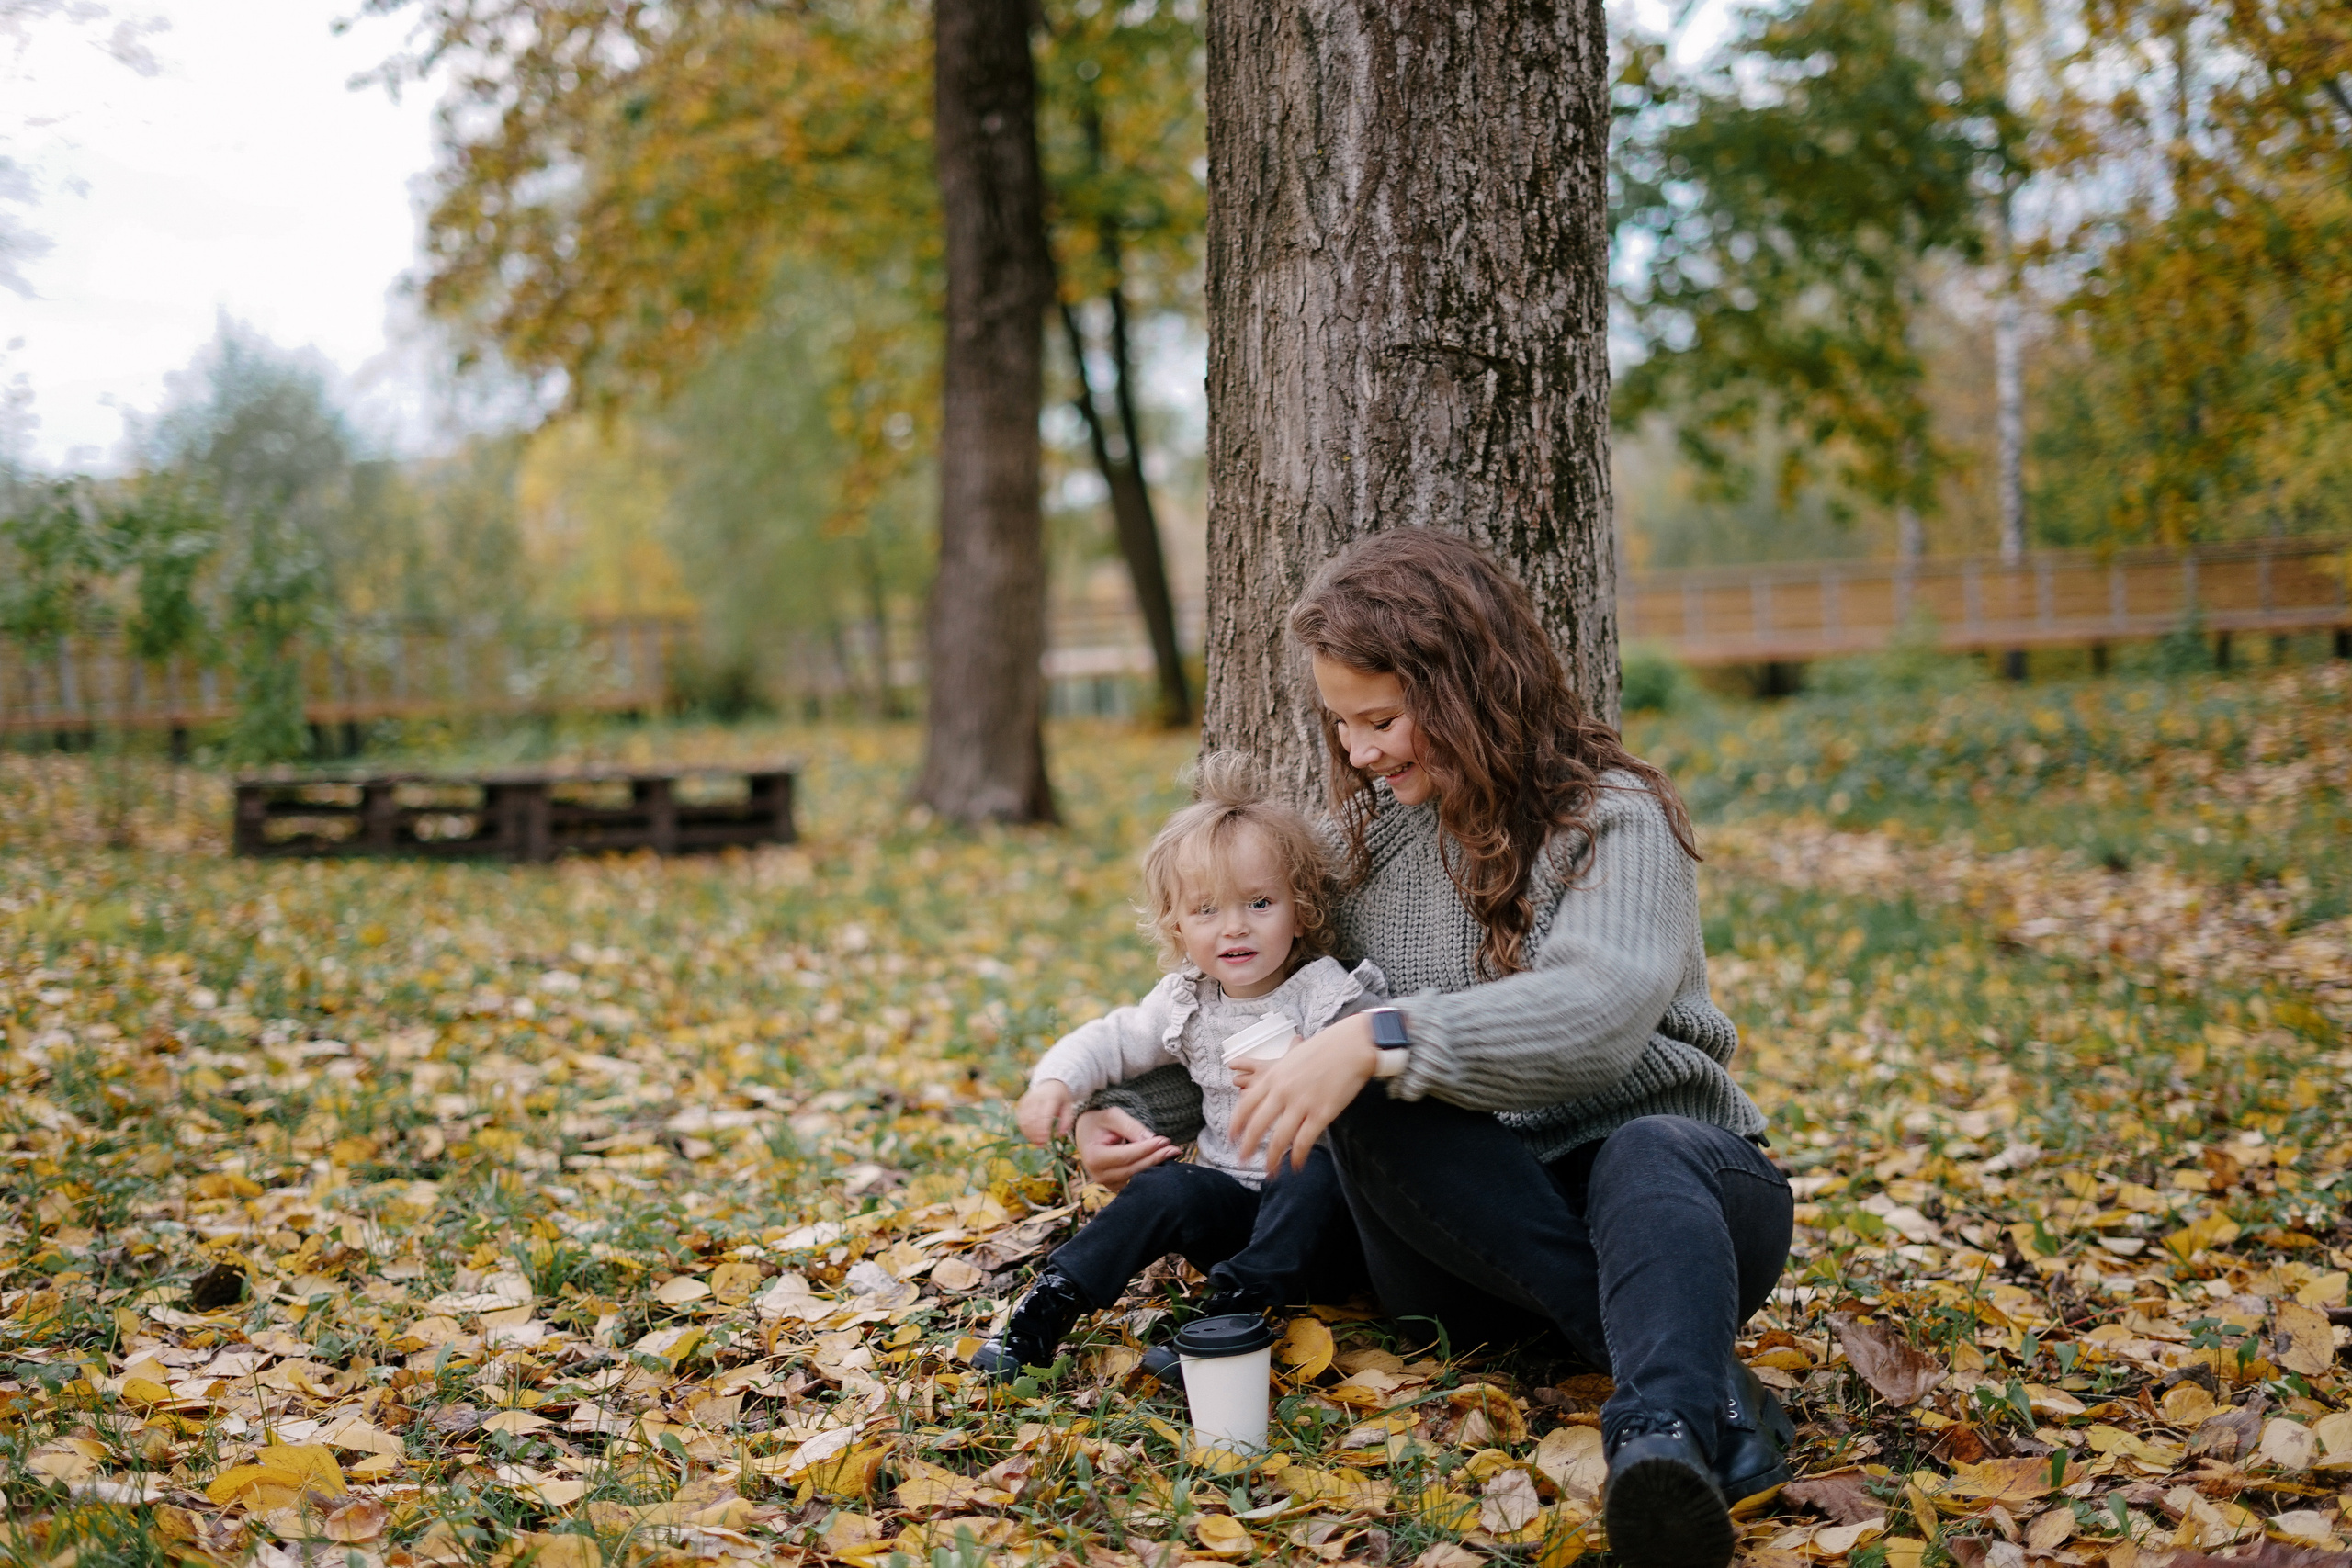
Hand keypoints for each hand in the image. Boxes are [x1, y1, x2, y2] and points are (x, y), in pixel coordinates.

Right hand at [1016, 1080, 1076, 1143]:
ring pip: (1024, 1120)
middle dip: (1036, 1134)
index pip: (1044, 1115)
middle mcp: (1037, 1098)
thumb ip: (1066, 1121)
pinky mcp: (1022, 1103)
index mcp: (1051, 1098)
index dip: (1043, 1129)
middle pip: (1033, 1119)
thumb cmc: (1061, 1098)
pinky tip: (1030, 1136)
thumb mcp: (1068, 1107)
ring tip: (1037, 1142)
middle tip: (1041, 1145)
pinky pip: (1020, 1118)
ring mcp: (1028, 1100)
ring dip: (1029, 1134)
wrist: (1050, 1082)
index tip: (1046, 1140)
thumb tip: (1059, 1135)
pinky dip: (1024, 1129)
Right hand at [1071, 1107, 1179, 1191]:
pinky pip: (1135, 1182)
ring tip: (1173, 1154)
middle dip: (1155, 1158)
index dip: (1147, 1149)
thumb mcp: (1112, 1116)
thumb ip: (1130, 1126)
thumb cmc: (1099, 1122)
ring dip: (1155, 1167)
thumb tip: (1151, 1139)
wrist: (1086, 1133)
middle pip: (1133, 1169)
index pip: (1125, 1156)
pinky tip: (1163, 1162)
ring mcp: (1107, 1184)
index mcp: (1094, 1157)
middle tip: (1175, 1148)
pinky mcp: (1115, 1186)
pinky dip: (1149, 1172)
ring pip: (1136, 1178)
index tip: (1165, 1140)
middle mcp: (1098, 1175)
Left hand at [1230, 1012, 1380, 1177]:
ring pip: (1279, 1140)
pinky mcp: (1322, 1114)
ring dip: (1272, 1159)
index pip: (1245, 1106)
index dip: (1236, 1126)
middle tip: (1243, 1161)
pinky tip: (1296, 1166)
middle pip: (1257, 1127)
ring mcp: (1302, 1104)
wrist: (1352, 1046)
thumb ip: (1277, 1077)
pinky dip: (1297, 1157)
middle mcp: (1283, 1092)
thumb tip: (1267, 1094)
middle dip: (1247, 1148)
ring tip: (1270, 1171)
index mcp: (1273, 1077)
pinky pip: (1304, 1142)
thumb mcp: (1291, 1058)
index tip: (1232, 1138)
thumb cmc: (1324, 1048)